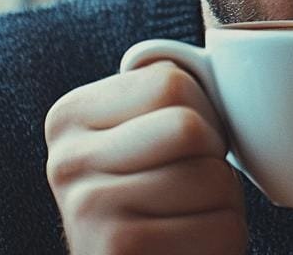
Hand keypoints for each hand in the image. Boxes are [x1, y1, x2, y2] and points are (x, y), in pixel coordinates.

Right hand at [44, 61, 247, 254]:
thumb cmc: (151, 200)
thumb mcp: (140, 137)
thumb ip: (165, 95)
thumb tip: (218, 58)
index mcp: (69, 115)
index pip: (170, 82)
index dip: (204, 112)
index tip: (184, 145)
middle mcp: (66, 160)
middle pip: (190, 128)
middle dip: (214, 157)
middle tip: (193, 183)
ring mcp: (89, 208)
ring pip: (213, 178)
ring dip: (224, 202)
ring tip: (190, 216)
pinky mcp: (120, 250)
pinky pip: (222, 227)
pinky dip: (226, 238)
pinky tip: (191, 245)